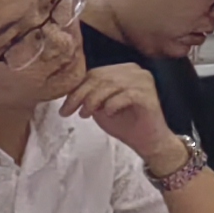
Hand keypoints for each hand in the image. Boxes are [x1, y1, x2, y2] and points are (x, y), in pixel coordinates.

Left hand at [63, 63, 180, 164]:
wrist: (148, 141)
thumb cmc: (125, 123)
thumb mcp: (100, 106)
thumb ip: (88, 95)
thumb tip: (66, 90)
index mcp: (124, 70)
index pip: (95, 73)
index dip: (76, 89)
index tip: (65, 106)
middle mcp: (136, 72)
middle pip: (100, 76)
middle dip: (80, 95)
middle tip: (69, 111)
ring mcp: (144, 82)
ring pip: (110, 84)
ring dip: (92, 101)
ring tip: (85, 114)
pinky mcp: (149, 95)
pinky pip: (124, 95)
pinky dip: (112, 105)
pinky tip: (108, 114)